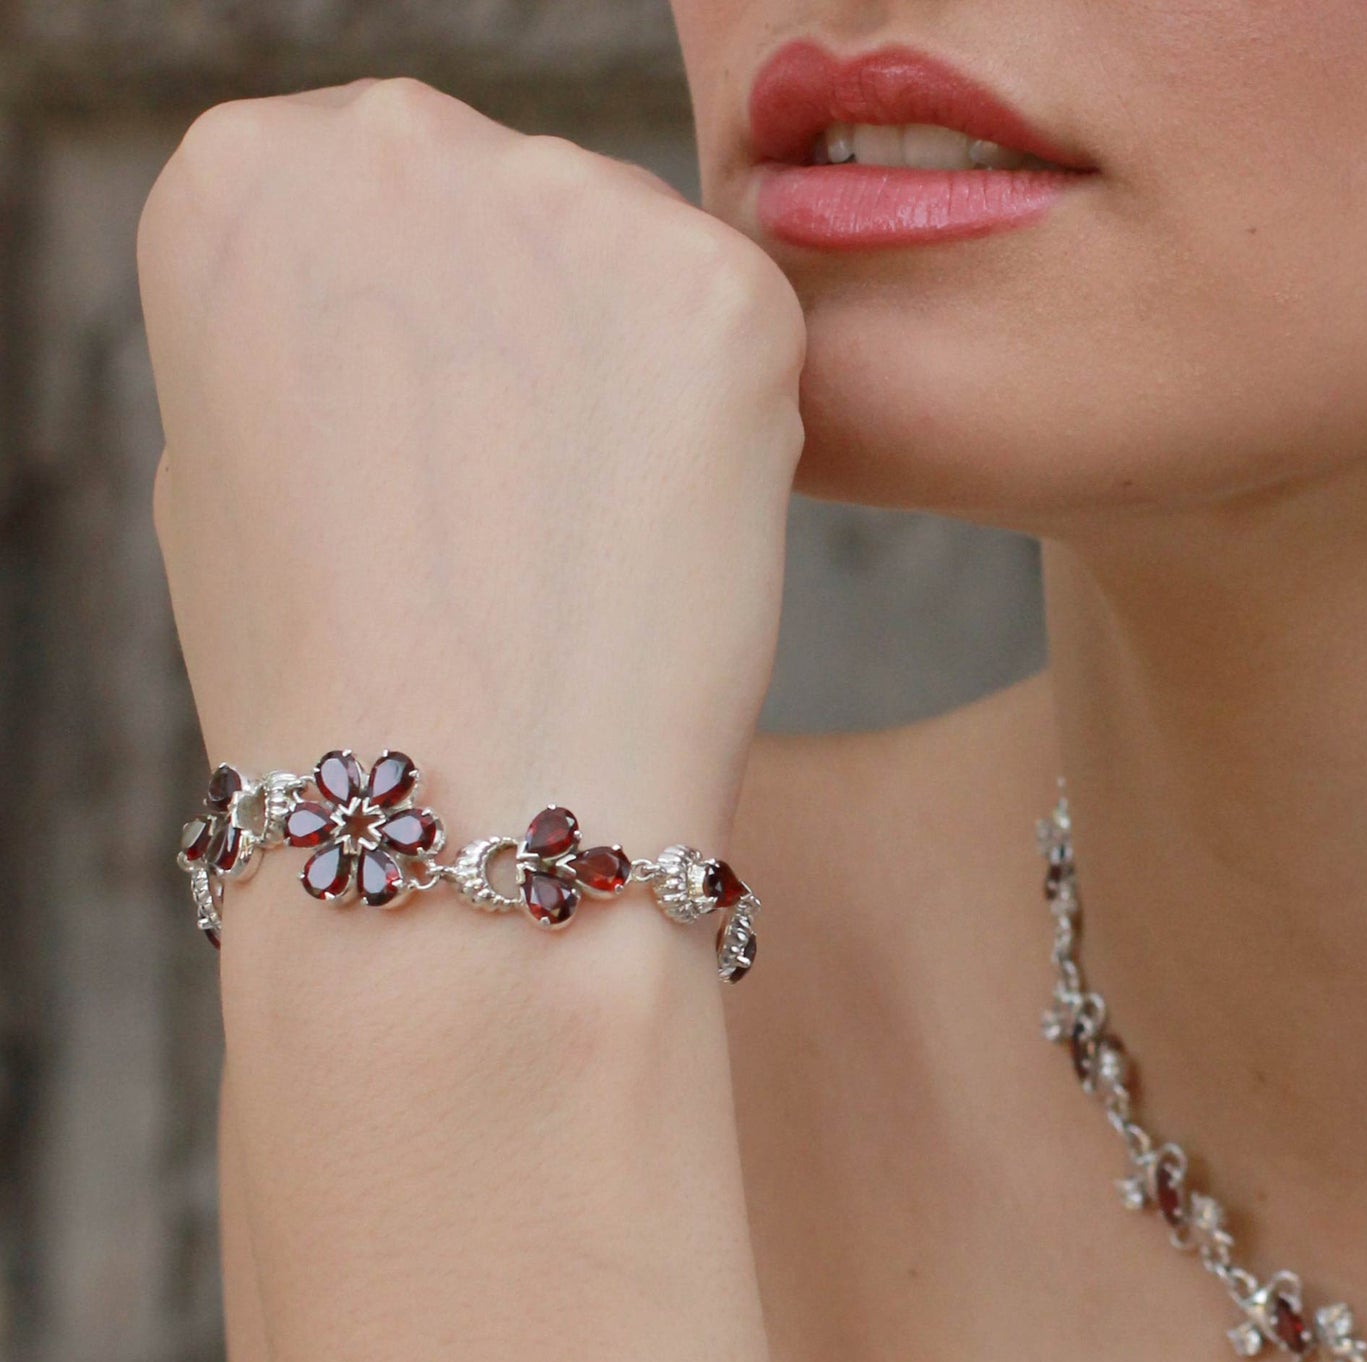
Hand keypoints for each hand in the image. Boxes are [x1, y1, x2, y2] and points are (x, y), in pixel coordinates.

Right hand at [138, 79, 803, 1361]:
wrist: (461, 822)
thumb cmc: (345, 690)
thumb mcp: (280, 481)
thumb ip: (340, 354)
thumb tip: (412, 310)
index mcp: (239, 190)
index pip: (390, 207)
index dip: (444, 364)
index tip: (458, 477)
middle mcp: (384, 149)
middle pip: (527, 230)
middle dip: (544, 368)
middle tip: (536, 531)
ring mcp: (548, 206)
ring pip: (642, 282)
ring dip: (631, 408)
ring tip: (586, 553)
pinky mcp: (708, 293)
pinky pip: (742, 337)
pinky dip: (726, 437)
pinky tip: (667, 540)